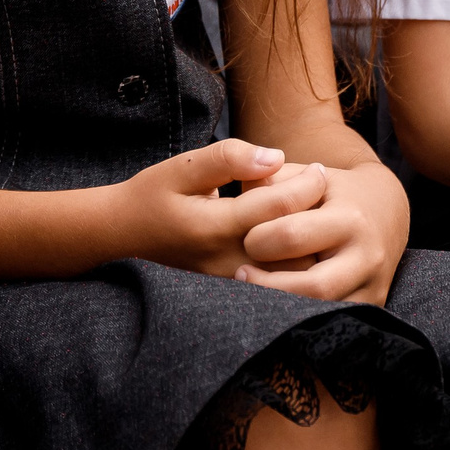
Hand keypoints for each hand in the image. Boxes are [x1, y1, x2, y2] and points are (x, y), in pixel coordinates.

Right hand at [113, 139, 332, 281]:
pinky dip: (296, 265)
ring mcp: (229, 283)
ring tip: (317, 216)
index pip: (277, 208)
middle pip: (293, 249)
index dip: (306, 186)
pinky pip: (278, 285)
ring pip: (291, 276)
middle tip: (327, 195)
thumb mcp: (181, 166)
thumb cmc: (152, 195)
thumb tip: (275, 157)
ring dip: (311, 246)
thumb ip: (228, 158)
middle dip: (316, 219)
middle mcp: (225, 261)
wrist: (123, 234)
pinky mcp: (233, 292)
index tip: (321, 170)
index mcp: (213, 227)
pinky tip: (299, 241)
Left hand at [235, 160, 405, 305]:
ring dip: (281, 306)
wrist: (385, 208)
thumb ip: (271, 181)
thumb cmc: (332, 189)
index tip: (245, 238)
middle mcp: (367, 256)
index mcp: (349, 218)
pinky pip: (332, 319)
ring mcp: (372, 286)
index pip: (292, 236)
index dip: (259, 239)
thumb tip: (241, 196)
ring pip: (322, 310)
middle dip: (268, 284)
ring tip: (253, 291)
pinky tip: (278, 302)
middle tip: (241, 273)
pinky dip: (301, 314)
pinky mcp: (372, 305)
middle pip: (312, 286)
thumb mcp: (306, 175)